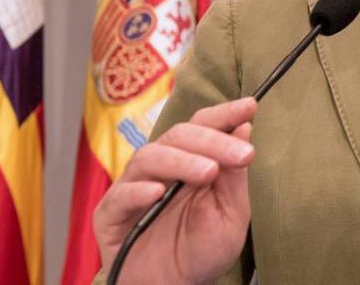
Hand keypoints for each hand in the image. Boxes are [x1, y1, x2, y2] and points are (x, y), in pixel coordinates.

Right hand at [93, 97, 257, 283]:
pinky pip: (121, 195)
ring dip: (182, 161)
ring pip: (150, 156)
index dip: (224, 114)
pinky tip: (158, 193)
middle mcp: (160, 168)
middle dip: (213, 140)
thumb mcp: (230, 214)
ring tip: (208, 172)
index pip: (203, 127)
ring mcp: (133, 188)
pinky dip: (139, 191)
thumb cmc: (201, 252)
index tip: (248, 106)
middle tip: (242, 155)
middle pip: (179, 135)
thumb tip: (244, 128)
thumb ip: (234, 175)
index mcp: (191, 162)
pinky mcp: (110, 214)